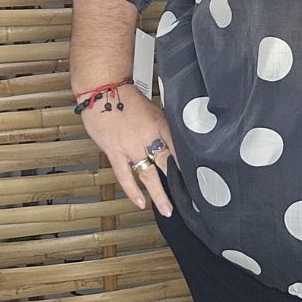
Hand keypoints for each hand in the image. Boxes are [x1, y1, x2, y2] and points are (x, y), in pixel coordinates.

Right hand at [78, 83, 177, 215]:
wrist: (102, 91)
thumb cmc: (127, 99)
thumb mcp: (155, 109)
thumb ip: (165, 127)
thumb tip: (178, 141)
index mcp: (161, 123)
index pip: (180, 147)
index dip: (190, 163)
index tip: (199, 178)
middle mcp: (147, 136)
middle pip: (168, 162)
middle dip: (179, 181)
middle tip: (190, 199)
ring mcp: (131, 146)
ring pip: (148, 174)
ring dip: (159, 194)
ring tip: (167, 209)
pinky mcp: (115, 152)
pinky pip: (125, 175)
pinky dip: (133, 191)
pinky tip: (141, 202)